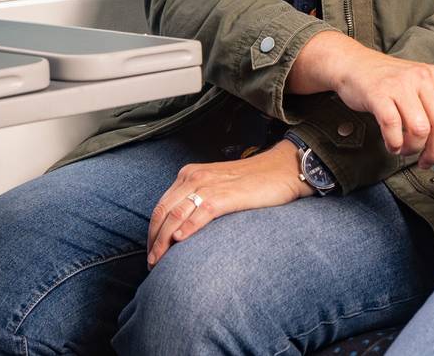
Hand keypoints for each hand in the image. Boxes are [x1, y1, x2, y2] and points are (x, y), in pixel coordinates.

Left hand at [146, 141, 310, 266]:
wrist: (282, 170)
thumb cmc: (253, 183)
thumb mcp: (218, 189)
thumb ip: (199, 202)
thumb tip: (183, 230)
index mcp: (189, 175)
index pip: (161, 206)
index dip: (153, 231)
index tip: (152, 252)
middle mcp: (194, 177)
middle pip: (163, 212)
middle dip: (153, 240)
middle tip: (151, 264)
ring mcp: (209, 184)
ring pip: (175, 215)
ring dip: (163, 241)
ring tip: (159, 262)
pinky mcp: (225, 195)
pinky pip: (200, 212)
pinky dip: (187, 227)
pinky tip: (180, 241)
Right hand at [288, 31, 433, 166]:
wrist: (354, 64)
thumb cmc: (389, 82)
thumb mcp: (421, 87)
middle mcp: (424, 77)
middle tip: (426, 161)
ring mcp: (401, 84)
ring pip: (421, 129)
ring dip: (414, 148)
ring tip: (405, 149)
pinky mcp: (379, 93)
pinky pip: (393, 126)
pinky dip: (394, 143)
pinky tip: (392, 144)